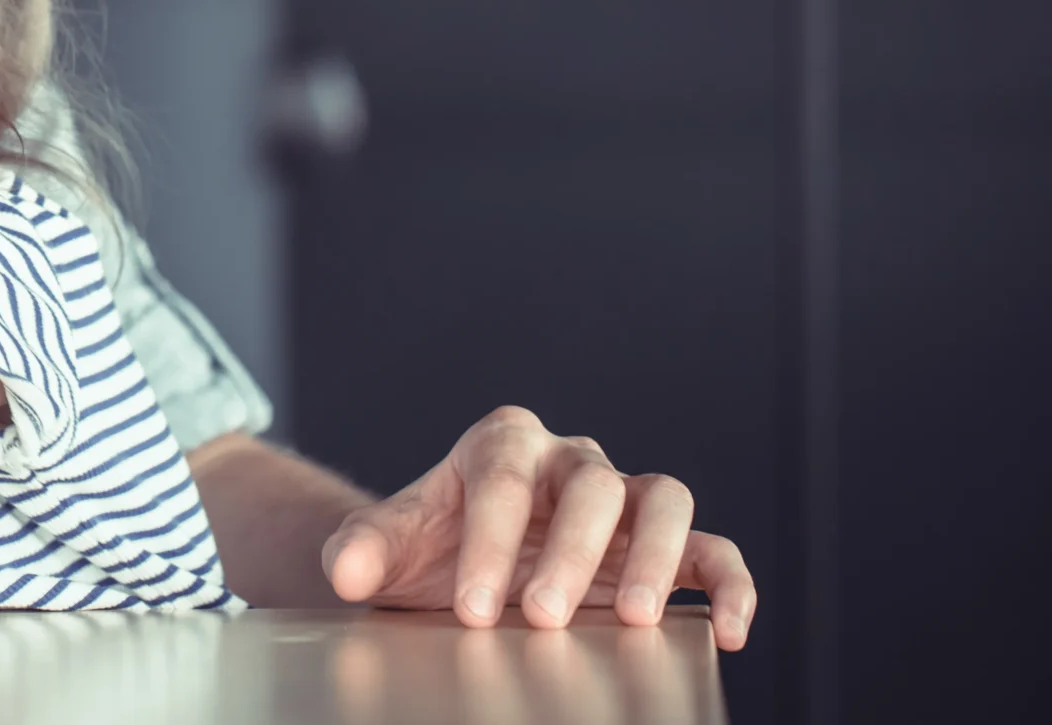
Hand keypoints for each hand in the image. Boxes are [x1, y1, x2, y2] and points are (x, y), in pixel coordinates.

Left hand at [321, 406, 755, 650]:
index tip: (475, 611)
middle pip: (588, 485)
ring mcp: (623, 497)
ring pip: (662, 498)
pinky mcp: (665, 544)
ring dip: (655, 557)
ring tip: (634, 620)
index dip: (490, 545)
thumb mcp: (391, 545)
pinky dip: (727, 584)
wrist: (460, 564)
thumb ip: (362, 549)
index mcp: (501, 444)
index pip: (502, 482)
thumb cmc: (432, 547)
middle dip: (569, 553)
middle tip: (544, 617)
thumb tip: (348, 572)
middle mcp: (569, 460)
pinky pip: (712, 549)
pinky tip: (724, 631)